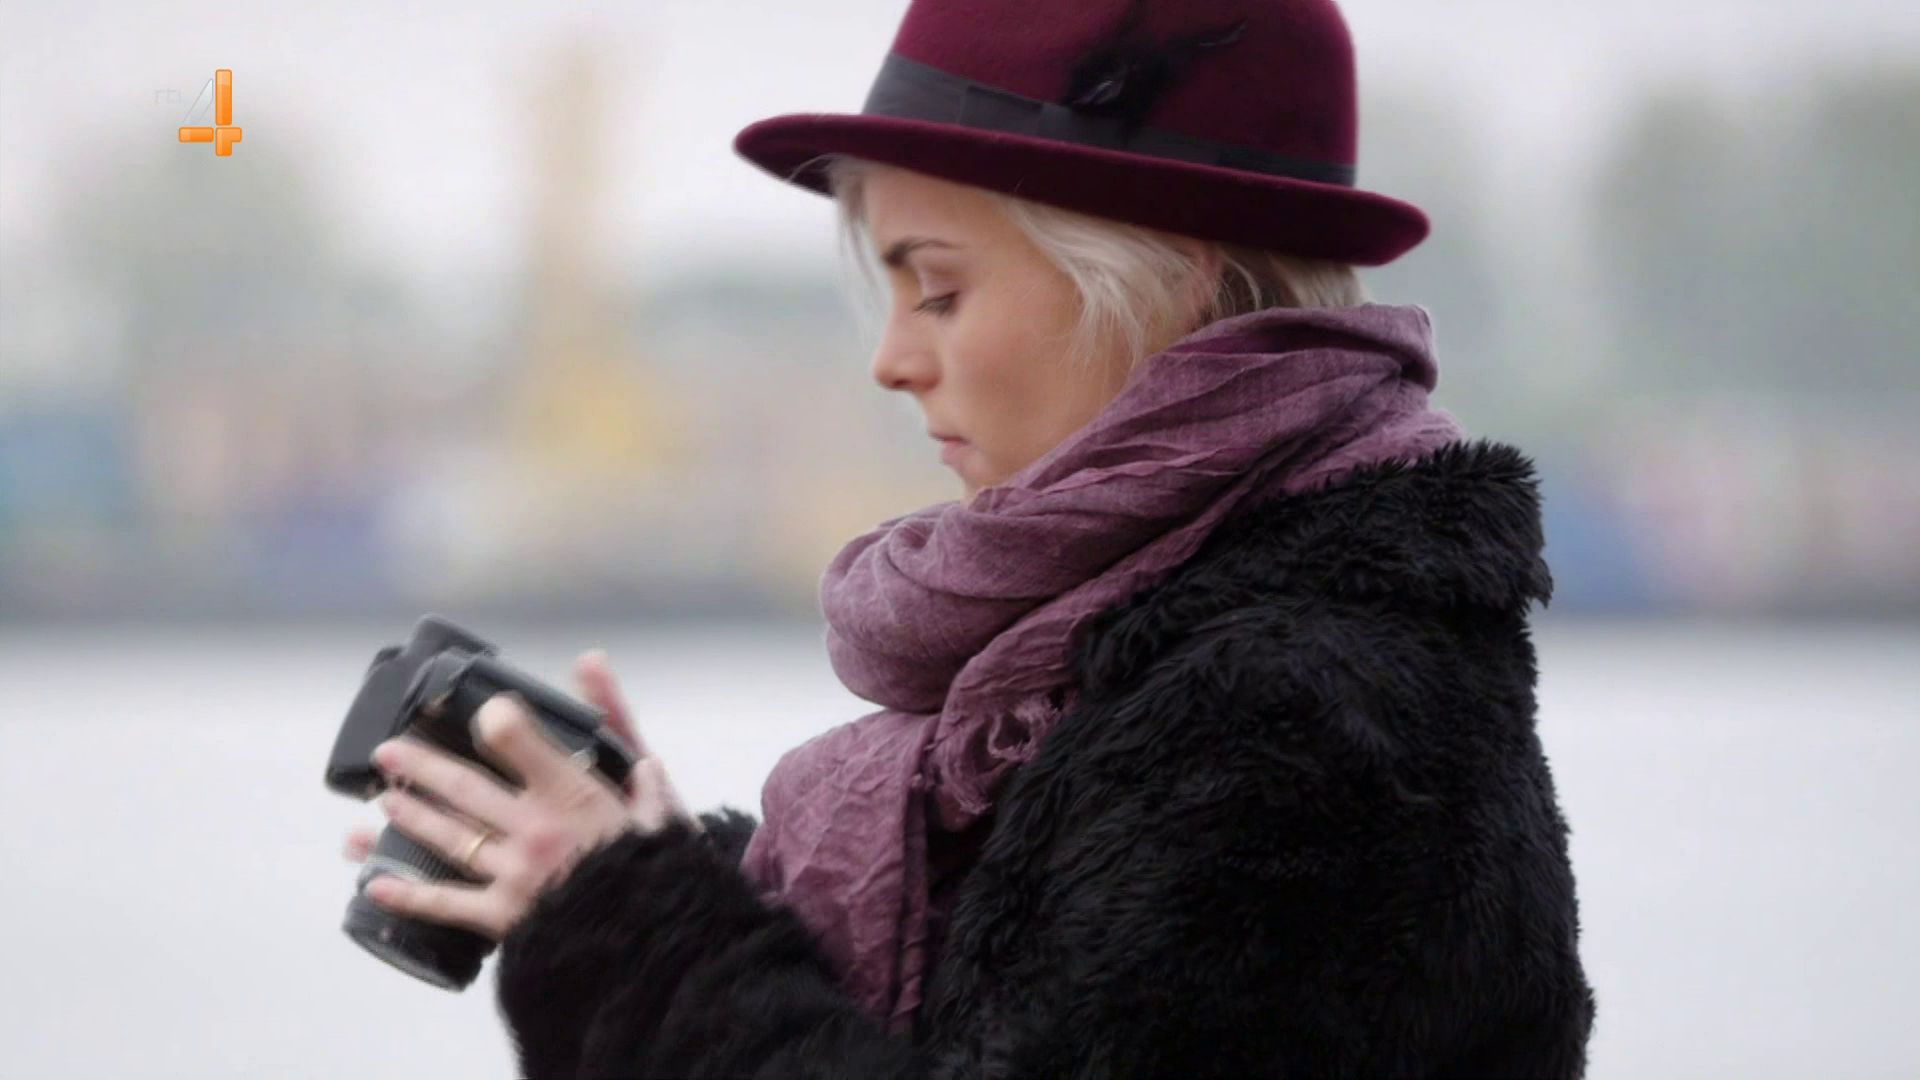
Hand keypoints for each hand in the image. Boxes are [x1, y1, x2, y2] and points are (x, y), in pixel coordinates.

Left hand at [339, 652, 693, 940]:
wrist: (652, 940)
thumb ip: (637, 765)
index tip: (480, 711)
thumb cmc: (654, 875)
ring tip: (384, 802)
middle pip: (463, 789)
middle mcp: (533, 829)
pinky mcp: (502, 916)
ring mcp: (512, 873)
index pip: (519, 741)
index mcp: (570, 796)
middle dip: (420, 766)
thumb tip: (633, 735)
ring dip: (410, 817)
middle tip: (389, 753)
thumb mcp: (658, 813)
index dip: (496, 721)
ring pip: (449, 837)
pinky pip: (446, 903)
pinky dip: (407, 894)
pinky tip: (376, 881)